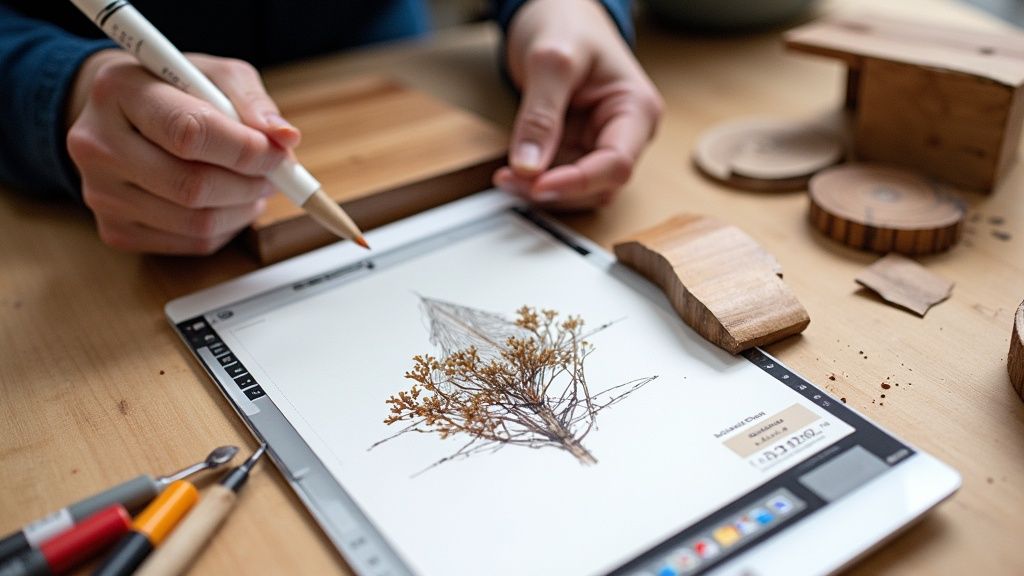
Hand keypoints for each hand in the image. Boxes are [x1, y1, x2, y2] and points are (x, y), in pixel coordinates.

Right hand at [66, 50, 299, 254]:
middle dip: (250, 184)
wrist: (120, 116)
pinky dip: (226, 228)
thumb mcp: (214, 75)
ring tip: (256, 187)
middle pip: (192, 185)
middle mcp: (97, 144)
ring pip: (197, 222)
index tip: (276, 152)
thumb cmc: (174, 91)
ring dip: (244, 209)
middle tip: (274, 174)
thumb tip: (285, 138)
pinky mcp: (115, 230)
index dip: (244, 149)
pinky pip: (191, 243)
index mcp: (119, 90)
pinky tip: (228, 204)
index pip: (189, 131)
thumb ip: (251, 100)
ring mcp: (101, 193)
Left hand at [495, 0, 662, 210]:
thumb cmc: (567, 23)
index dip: (578, 182)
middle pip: (599, 185)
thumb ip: (540, 114)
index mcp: (636, 110)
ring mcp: (599, 143)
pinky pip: (559, 179)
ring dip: (543, 192)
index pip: (617, 164)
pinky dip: (535, 183)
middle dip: (556, 189)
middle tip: (511, 182)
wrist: (556, 11)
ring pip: (579, 191)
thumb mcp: (550, 61)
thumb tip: (528, 166)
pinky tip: (512, 173)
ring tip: (506, 178)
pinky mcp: (575, 148)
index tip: (538, 186)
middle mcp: (624, 133)